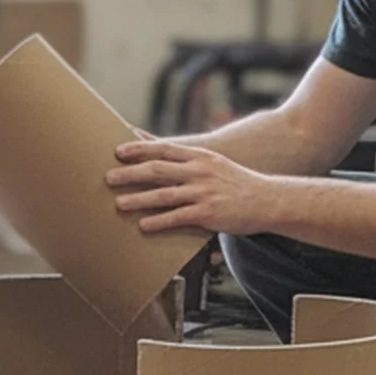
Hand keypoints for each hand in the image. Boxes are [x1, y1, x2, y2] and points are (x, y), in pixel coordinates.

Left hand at [106, 140, 276, 234]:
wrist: (267, 199)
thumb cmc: (236, 183)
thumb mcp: (213, 163)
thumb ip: (187, 158)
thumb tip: (163, 150)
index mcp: (199, 157)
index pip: (163, 149)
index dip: (139, 150)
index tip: (118, 152)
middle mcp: (198, 171)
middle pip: (158, 169)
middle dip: (130, 174)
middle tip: (108, 178)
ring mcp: (203, 192)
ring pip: (163, 195)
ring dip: (138, 199)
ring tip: (119, 203)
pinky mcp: (207, 213)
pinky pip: (177, 217)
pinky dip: (158, 221)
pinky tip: (143, 226)